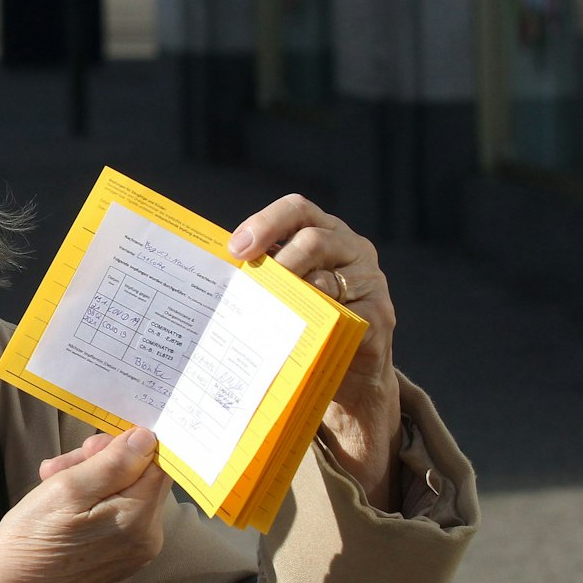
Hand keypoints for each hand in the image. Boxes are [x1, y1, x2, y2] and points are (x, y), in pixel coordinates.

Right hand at [0, 428, 169, 582]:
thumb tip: (147, 437)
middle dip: (102, 461)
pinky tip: (59, 500)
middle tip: (59, 464)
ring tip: (50, 480)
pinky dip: (91, 500)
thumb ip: (113, 463)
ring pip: (125, 493)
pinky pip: (116, 514)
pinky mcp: (119, 558)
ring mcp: (135, 552)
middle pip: (140, 478)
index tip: (91, 446)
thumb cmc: (30, 539)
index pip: (158, 464)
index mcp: (139, 520)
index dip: (128, 445)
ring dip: (90, 478)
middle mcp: (148, 539)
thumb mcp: (66, 489)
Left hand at [228, 194, 399, 508]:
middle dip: (277, 261)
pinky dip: (315, 325)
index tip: (236, 249)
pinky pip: (345, 316)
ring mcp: (371, 282)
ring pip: (327, 281)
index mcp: (326, 232)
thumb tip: (203, 274)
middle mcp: (352, 250)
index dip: (266, 223)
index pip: (298, 210)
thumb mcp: (284, 290)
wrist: (350, 372)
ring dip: (290, 297)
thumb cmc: (305, 321)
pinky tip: (292, 337)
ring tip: (263, 315)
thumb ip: (261, 273)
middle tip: (250, 284)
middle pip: (314, 239)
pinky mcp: (379, 317)